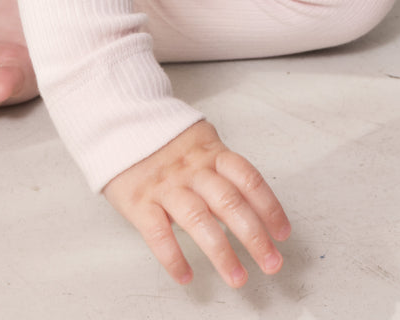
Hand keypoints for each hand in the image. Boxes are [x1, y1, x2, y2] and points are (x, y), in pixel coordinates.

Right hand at [102, 120, 290, 288]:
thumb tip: (254, 200)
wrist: (117, 122)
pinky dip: (173, 257)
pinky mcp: (139, 201)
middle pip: (229, 202)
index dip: (269, 206)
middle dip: (254, 236)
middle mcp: (191, 169)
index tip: (282, 233)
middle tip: (271, 263)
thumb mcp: (199, 141)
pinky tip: (186, 276)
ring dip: (222, 253)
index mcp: (210, 152)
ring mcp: (166, 185)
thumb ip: (223, 167)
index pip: (248, 179)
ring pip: (198, 220)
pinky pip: (158, 233)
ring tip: (237, 278)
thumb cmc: (162, 139)